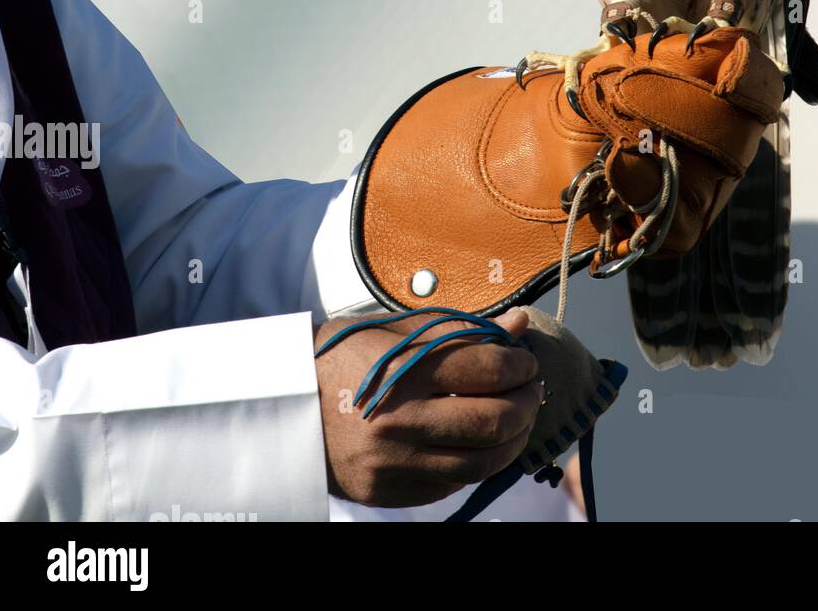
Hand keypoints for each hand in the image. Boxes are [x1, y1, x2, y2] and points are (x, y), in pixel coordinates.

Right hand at [313, 306, 541, 506]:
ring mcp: (393, 464)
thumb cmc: (344, 356)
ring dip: (514, 439)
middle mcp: (400, 421)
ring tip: (518, 418)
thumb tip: (518, 325)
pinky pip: (452, 483)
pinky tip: (484, 443)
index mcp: (403, 371)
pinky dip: (478, 464)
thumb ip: (462, 330)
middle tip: (532, 388)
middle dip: (526, 403)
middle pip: (493, 421)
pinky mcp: (388, 493)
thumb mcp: (399, 329)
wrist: (285, 405)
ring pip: (481, 462)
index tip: (526, 360)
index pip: (488, 370)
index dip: (520, 364)